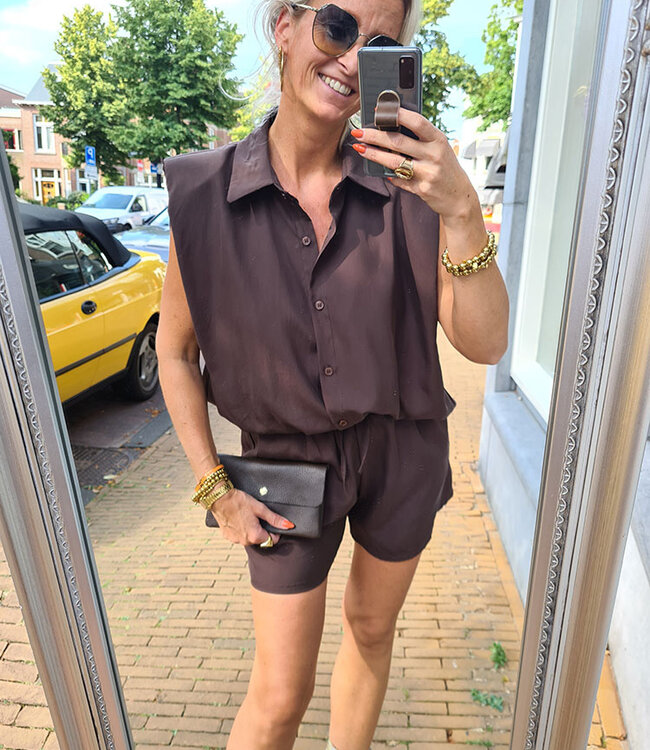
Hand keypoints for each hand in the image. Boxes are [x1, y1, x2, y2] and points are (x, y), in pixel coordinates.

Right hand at [209, 488, 293, 545]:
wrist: (219, 498)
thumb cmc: (239, 501)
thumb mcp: (260, 508)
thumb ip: (275, 519)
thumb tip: (288, 526)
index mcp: (255, 536)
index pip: (272, 540)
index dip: (274, 531)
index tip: (270, 521)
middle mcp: (245, 541)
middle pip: (260, 540)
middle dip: (262, 530)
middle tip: (257, 516)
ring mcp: (235, 540)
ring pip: (249, 538)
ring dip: (251, 530)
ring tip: (246, 516)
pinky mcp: (227, 536)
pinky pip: (239, 536)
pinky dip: (241, 529)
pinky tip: (238, 518)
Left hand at [351, 108, 480, 225]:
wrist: (459, 197)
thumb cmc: (445, 168)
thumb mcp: (439, 148)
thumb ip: (420, 139)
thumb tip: (392, 128)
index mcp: (438, 140)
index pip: (417, 122)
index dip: (397, 114)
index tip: (379, 110)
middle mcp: (434, 155)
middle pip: (398, 142)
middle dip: (375, 136)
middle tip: (358, 132)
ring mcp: (428, 173)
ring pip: (394, 162)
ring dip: (374, 154)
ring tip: (360, 148)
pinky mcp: (421, 189)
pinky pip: (398, 180)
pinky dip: (388, 175)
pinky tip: (379, 170)